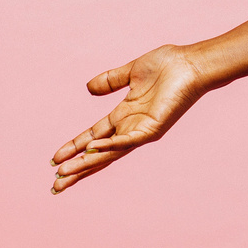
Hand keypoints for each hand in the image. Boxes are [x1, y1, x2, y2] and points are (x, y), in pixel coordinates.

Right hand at [50, 44, 209, 193]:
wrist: (192, 62)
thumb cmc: (169, 65)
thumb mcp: (132, 72)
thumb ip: (111, 80)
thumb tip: (89, 88)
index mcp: (125, 115)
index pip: (94, 136)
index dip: (74, 148)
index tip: (55, 160)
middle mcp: (132, 126)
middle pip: (98, 153)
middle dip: (77, 168)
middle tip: (55, 185)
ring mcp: (142, 129)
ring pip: (109, 152)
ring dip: (86, 163)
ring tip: (63, 175)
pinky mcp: (154, 127)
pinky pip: (128, 140)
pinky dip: (110, 146)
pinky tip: (92, 151)